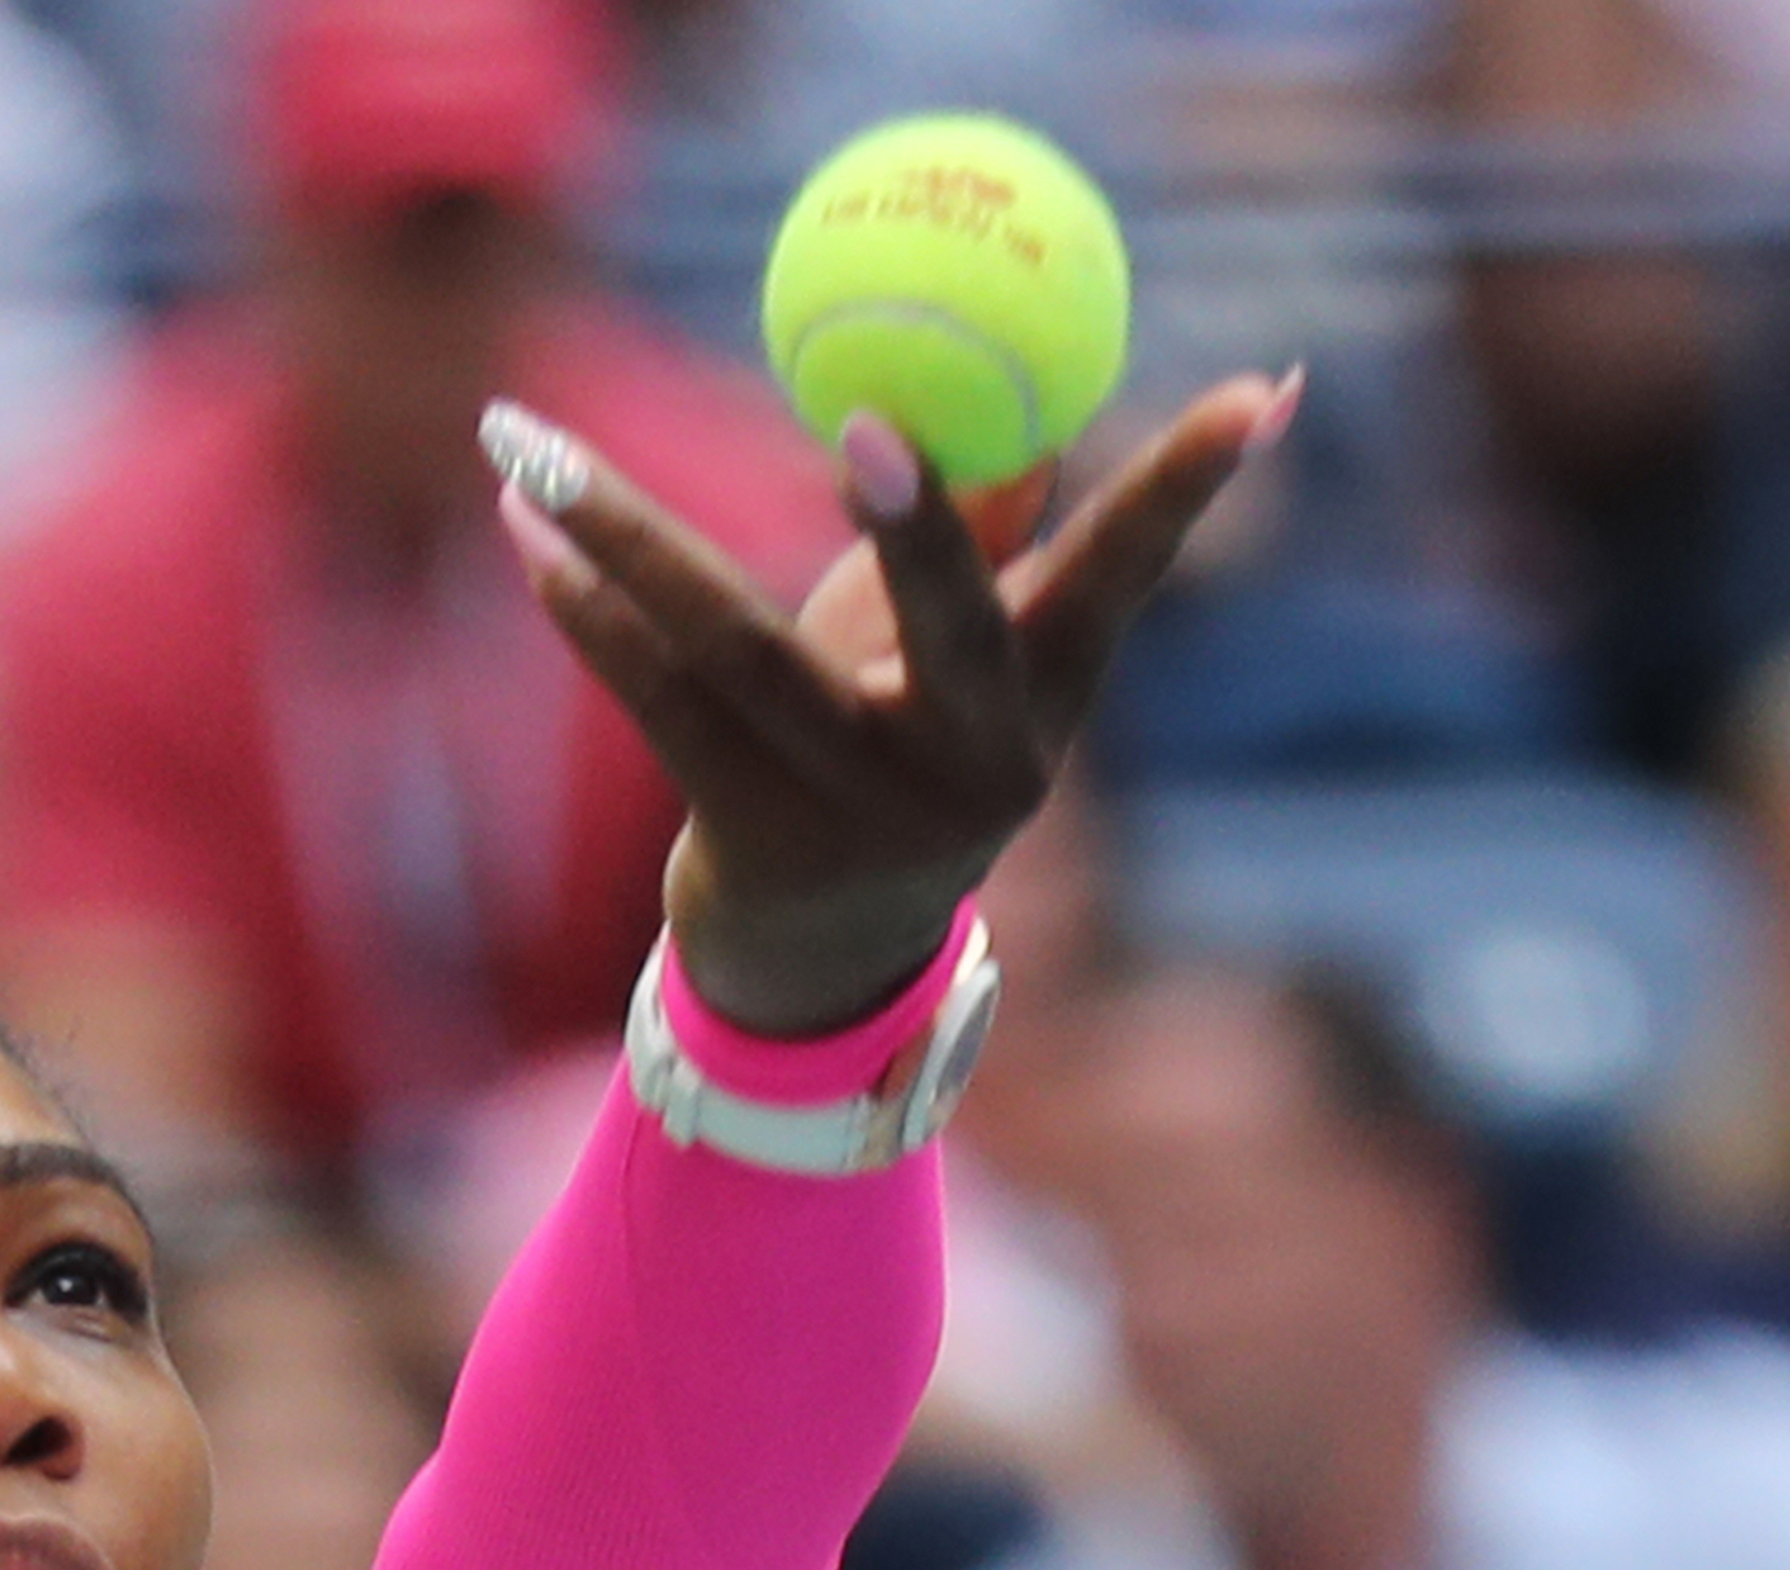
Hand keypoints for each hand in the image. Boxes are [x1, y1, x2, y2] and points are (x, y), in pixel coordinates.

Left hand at [484, 372, 1295, 1036]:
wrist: (820, 958)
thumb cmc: (893, 752)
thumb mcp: (953, 661)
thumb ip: (985, 539)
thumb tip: (1025, 408)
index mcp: (1043, 698)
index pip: (1126, 573)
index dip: (1188, 487)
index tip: (1258, 390)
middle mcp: (971, 762)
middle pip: (946, 619)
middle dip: (919, 518)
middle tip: (868, 420)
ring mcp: (862, 812)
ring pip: (737, 646)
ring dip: (628, 535)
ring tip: (535, 445)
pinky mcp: (755, 845)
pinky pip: (659, 701)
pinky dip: (591, 612)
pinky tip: (531, 531)